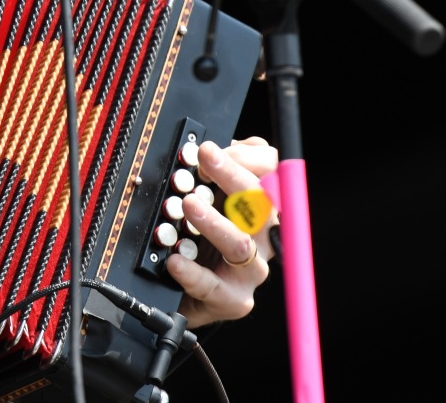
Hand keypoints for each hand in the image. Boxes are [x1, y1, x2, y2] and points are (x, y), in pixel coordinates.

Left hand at [166, 135, 277, 326]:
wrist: (190, 293)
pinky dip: (192, 271)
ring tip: (188, 207)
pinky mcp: (234, 298)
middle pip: (261, 203)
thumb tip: (208, 147)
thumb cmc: (201, 240)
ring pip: (241, 243)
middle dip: (231, 176)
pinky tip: (175, 260)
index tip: (209, 150)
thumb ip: (212, 173)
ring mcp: (252, 268)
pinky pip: (213, 285)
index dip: (244, 158)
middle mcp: (264, 236)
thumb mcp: (208, 200)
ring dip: (214, 221)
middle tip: (202, 162)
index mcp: (261, 207)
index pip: (270, 174)